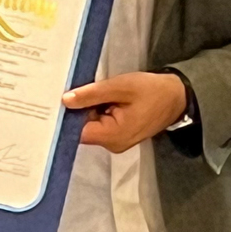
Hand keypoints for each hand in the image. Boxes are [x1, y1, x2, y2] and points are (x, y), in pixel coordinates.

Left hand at [64, 72, 187, 153]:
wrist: (177, 97)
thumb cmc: (152, 90)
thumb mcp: (121, 87)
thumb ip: (92, 94)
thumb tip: (65, 101)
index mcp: (113, 136)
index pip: (78, 132)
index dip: (65, 117)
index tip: (53, 101)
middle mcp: (112, 144)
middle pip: (83, 129)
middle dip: (76, 110)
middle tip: (64, 89)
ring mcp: (115, 141)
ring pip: (91, 125)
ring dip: (87, 109)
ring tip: (82, 90)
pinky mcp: (119, 135)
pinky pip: (100, 124)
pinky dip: (97, 111)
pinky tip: (95, 97)